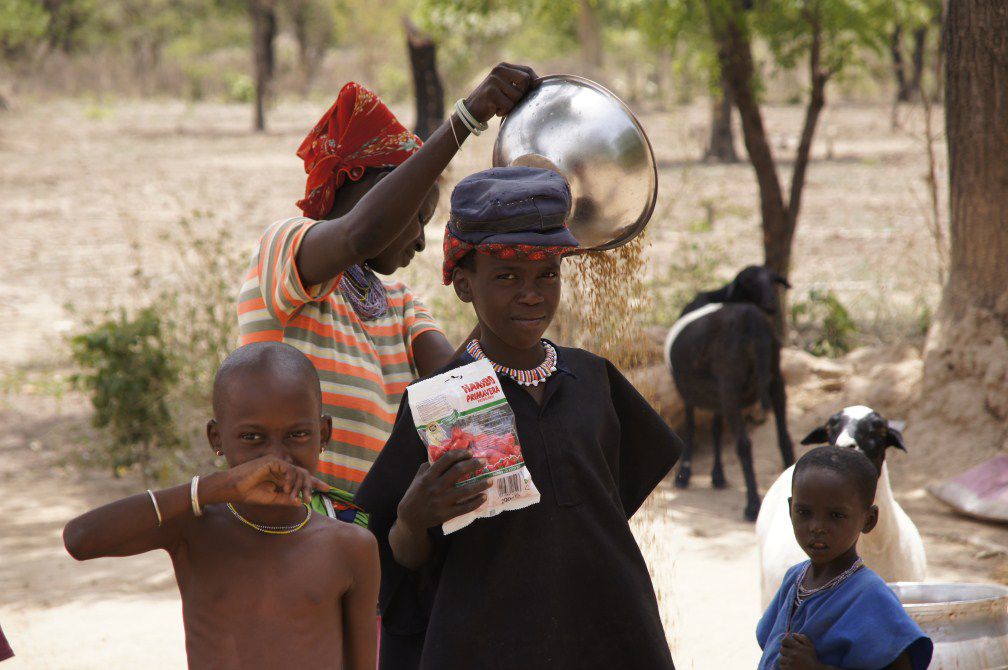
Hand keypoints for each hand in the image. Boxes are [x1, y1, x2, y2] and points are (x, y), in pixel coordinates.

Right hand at [210, 456, 330, 506]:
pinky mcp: (272, 461)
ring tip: (296, 497)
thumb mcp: (272, 499)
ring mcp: (277, 463)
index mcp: (281, 477)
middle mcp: (281, 468)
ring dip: (299, 486)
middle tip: (311, 498)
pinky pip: (288, 469)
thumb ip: (287, 499)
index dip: (314, 482)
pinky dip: (290, 479)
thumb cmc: (249, 494)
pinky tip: (287, 489)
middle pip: (303, 474)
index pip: (302, 478)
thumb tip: (301, 502)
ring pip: (298, 472)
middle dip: (311, 485)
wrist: (232, 489)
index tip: (327, 488)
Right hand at [397, 449, 490, 531]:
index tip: (469, 452)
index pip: (446, 460)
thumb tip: (442, 454)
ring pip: (465, 490)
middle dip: (473, 464)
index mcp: (428, 476)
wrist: (410, 518)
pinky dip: (476, 502)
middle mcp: (435, 487)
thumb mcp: (418, 478)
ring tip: (490, 480)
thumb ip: (428, 467)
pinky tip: (484, 497)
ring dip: (480, 484)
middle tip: (483, 461)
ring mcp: (441, 501)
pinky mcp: (446, 514)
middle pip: (458, 471)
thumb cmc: (415, 495)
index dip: (459, 453)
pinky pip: (465, 507)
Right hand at [463, 62, 537, 122]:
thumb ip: (519, 82)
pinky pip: (509, 105)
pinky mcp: (491, 93)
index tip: (527, 94)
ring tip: (500, 105)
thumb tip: (540, 82)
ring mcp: (494, 81)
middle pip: (525, 81)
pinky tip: (496, 110)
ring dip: (511, 105)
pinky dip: (504, 112)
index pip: (528, 71)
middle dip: (521, 94)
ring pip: (517, 96)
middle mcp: (499, 70)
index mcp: (503, 66)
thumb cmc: (493, 100)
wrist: (471, 111)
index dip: (533, 83)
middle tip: (510, 100)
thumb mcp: (505, 86)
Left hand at [779, 633, 819, 669]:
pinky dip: (784, 665)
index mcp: (798, 647)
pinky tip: (790, 666)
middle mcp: (793, 654)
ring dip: (784, 659)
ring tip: (790, 660)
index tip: (788, 644)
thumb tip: (793, 634)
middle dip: (785, 651)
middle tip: (790, 654)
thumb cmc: (812, 659)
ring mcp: (789, 663)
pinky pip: (781, 665)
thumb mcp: (810, 646)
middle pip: (782, 649)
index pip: (785, 640)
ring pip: (780, 658)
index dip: (785, 641)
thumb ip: (802, 638)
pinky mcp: (787, 669)